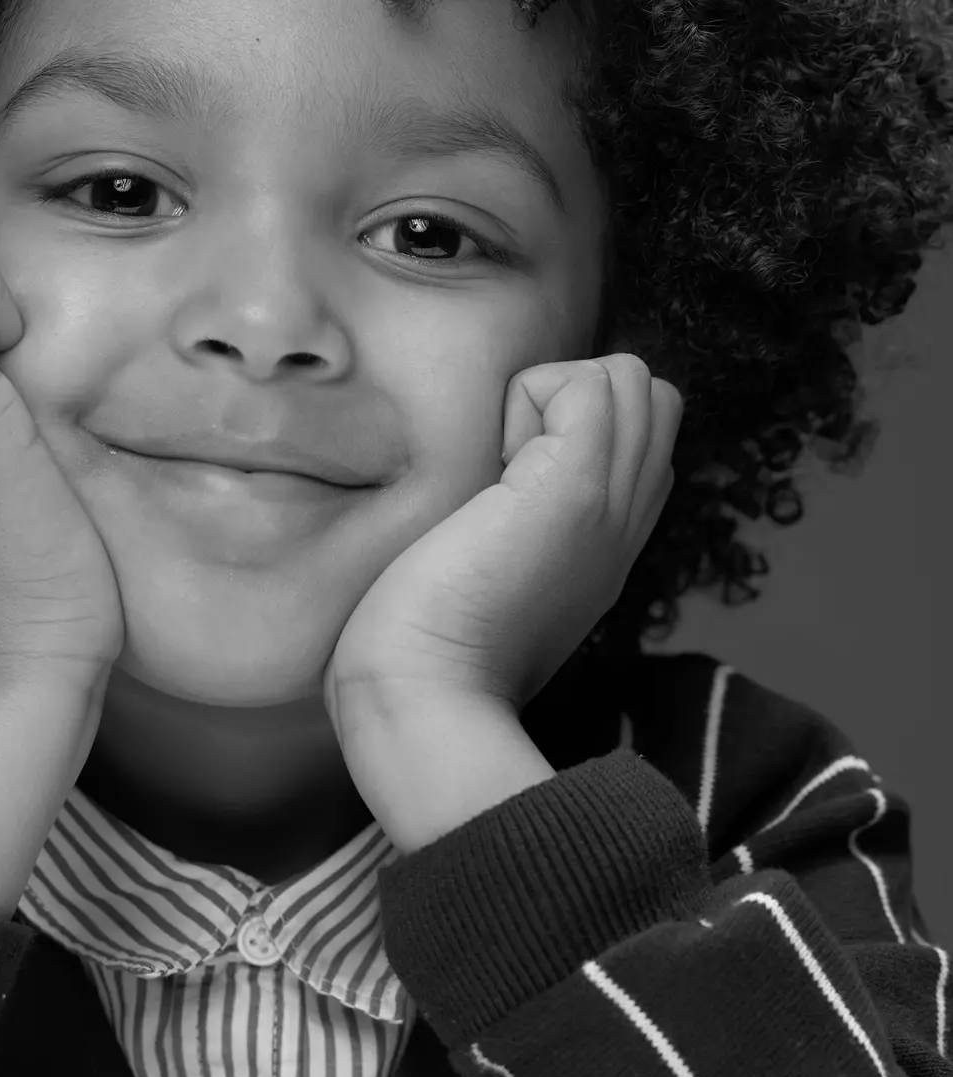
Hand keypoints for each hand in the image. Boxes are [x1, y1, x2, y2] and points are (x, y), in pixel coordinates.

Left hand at [322, 353, 682, 733]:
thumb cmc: (425, 650)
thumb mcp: (489, 579)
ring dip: (555, 393)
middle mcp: (625, 521)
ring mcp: (609, 504)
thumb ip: (512, 533)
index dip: (575, 427)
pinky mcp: (572, 488)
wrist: (424, 698)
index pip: (640, 439)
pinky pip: (590, 384)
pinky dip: (532, 397)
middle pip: (653, 398)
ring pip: (634, 379)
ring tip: (501, 463)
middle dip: (575, 396)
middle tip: (505, 461)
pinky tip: (494, 464)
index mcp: (608, 543)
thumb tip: (487, 484)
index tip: (507, 479)